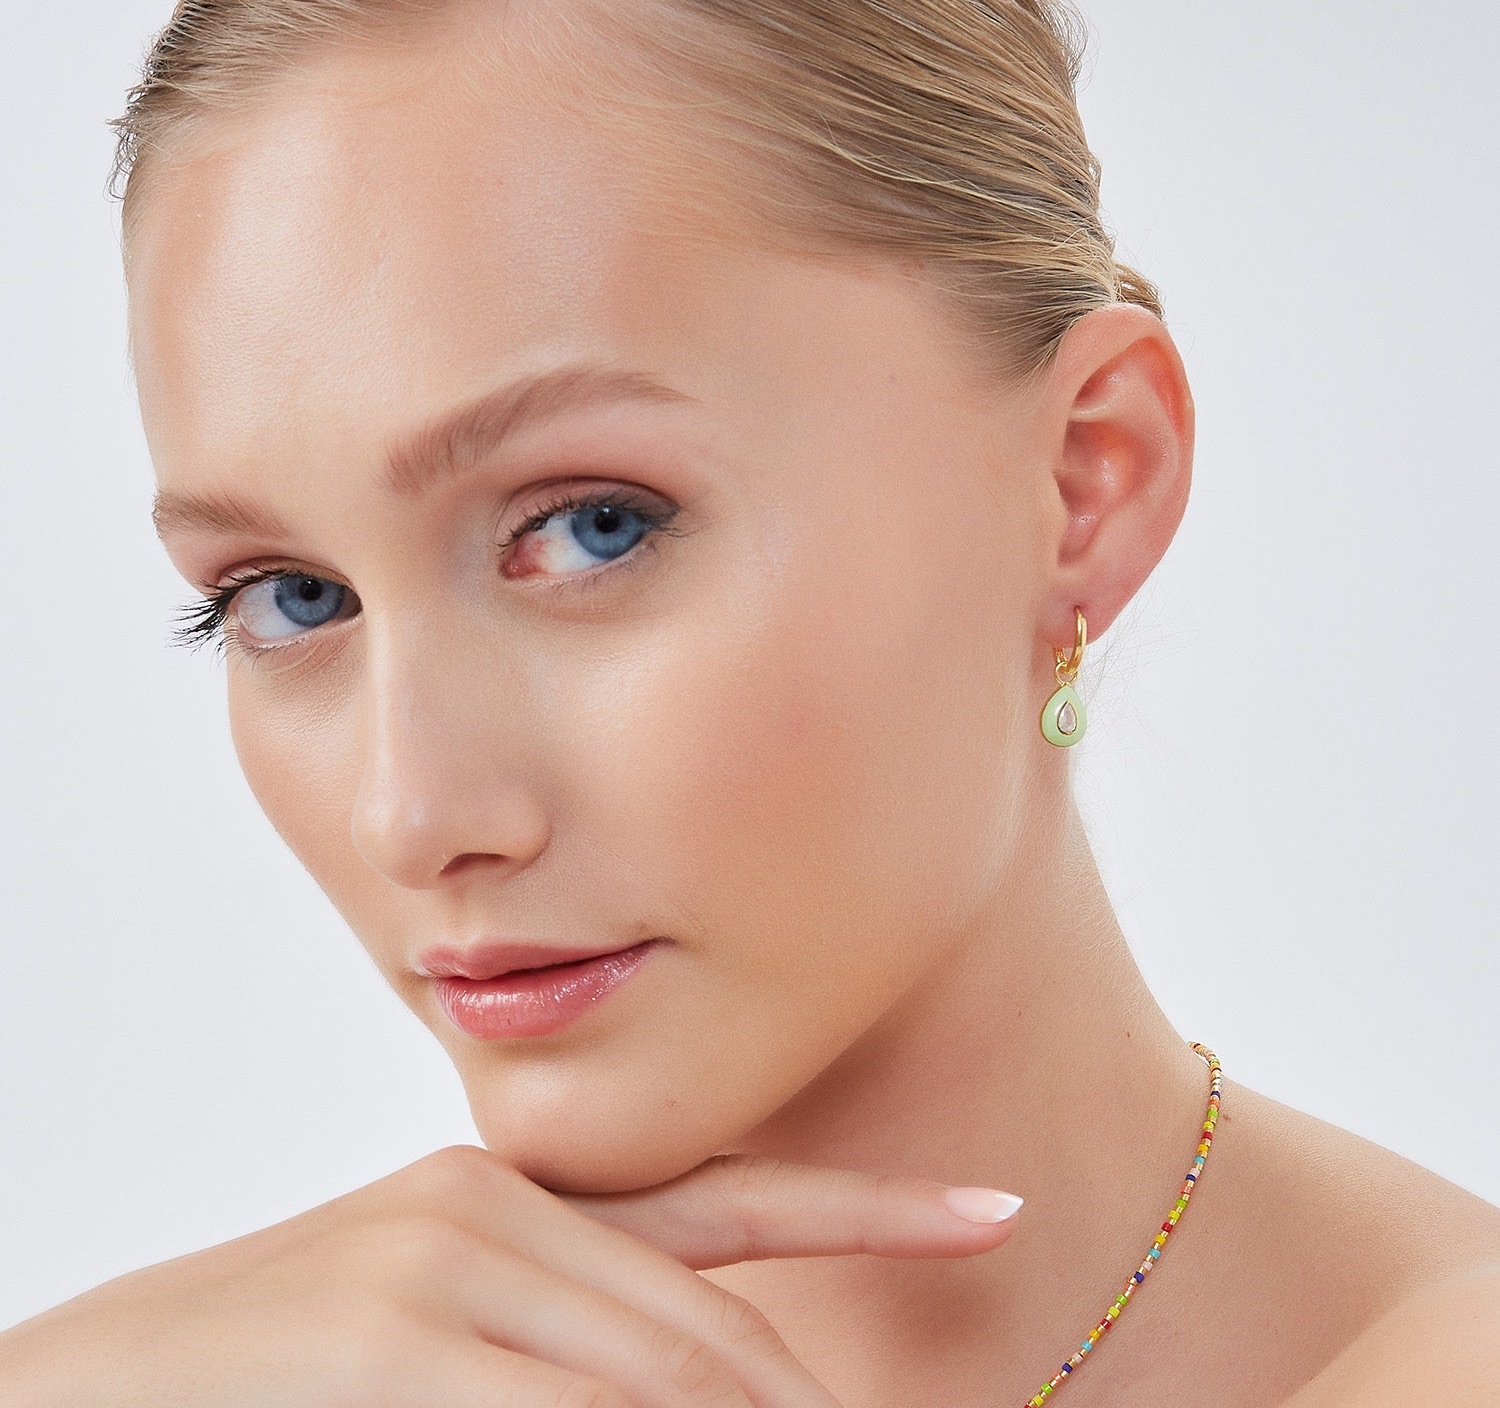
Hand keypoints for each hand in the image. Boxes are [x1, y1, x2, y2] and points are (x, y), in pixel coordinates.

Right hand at [0, 1145, 1020, 1406]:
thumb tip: (706, 1381)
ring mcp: (441, 1272)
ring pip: (665, 1379)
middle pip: (714, 1337)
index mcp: (523, 1196)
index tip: (992, 1207)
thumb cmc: (282, 1368)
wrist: (88, 1383)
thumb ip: (578, 1325)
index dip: (871, 1207)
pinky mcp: (392, 1344)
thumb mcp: (448, 1317)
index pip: (734, 1197)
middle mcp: (497, 1209)